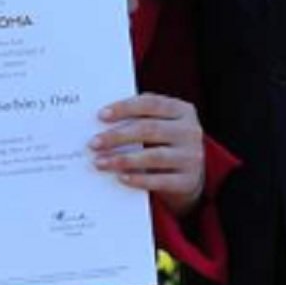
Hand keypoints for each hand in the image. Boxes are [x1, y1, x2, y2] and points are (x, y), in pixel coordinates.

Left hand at [89, 93, 203, 213]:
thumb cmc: (165, 143)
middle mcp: (190, 131)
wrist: (190, 175)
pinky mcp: (188, 181)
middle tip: (93, 143)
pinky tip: (120, 177)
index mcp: (182, 110)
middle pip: (149, 129)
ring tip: (100, 162)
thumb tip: (101, 123)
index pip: (151, 103)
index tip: (101, 115)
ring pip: (154, 156)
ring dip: (123, 159)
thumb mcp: (161, 125)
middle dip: (118, 136)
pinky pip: (160, 180)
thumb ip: (139, 119)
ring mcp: (191, 157)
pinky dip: (138, 179)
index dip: (125, 108)